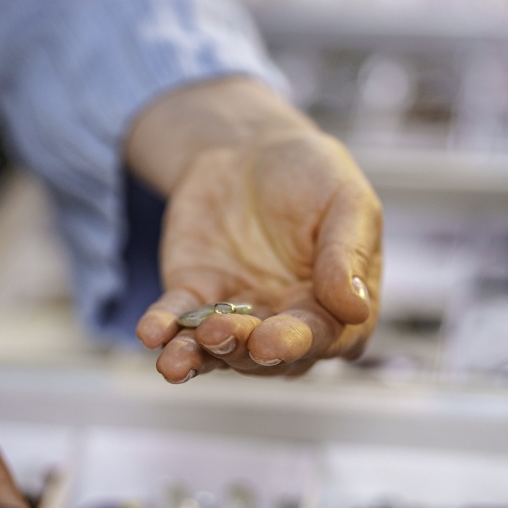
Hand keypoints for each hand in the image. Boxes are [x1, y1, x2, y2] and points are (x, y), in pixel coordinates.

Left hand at [126, 76, 381, 382]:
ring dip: (198, 356)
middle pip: (267, 354)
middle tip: (223, 334)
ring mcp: (239, 316)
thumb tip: (356, 308)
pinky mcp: (194, 295)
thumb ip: (349, 255)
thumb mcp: (348, 201)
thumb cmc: (313, 176)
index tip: (271, 343)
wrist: (252, 149)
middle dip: (243, 350)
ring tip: (177, 358)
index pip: (324, 339)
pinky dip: (162, 328)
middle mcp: (288, 323)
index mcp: (337, 310)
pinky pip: (177, 319)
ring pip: (219, 349)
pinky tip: (151, 333)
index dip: (298, 345)